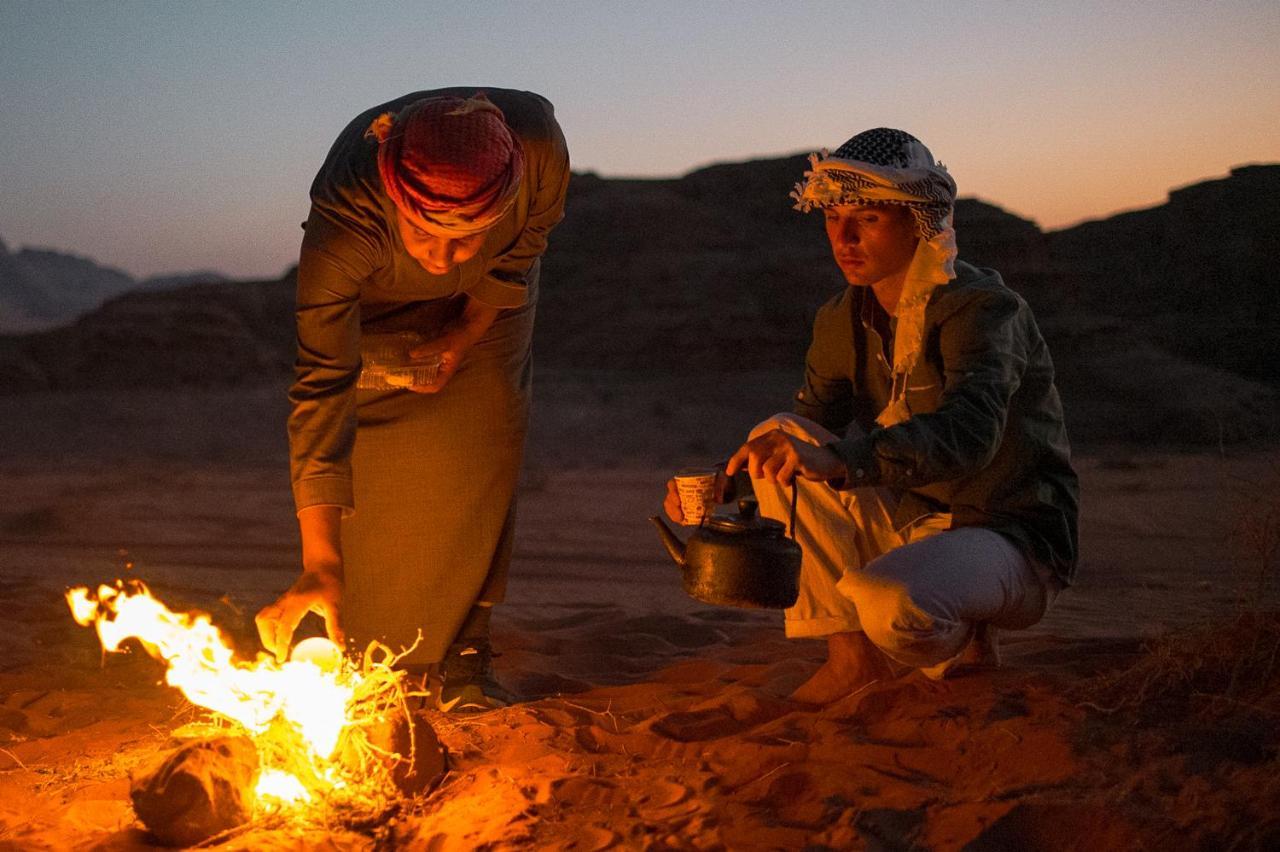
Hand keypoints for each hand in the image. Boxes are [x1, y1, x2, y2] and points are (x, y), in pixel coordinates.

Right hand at [255, 566, 344, 662]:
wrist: (323, 565)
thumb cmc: (330, 583)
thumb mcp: (336, 604)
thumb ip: (336, 626)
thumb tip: (340, 648)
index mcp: (297, 602)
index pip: (284, 626)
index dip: (281, 644)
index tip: (281, 659)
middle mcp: (285, 601)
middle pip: (264, 621)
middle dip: (268, 639)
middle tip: (280, 653)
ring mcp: (282, 600)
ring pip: (263, 617)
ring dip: (266, 633)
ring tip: (279, 645)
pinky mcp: (283, 601)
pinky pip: (269, 615)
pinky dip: (271, 627)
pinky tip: (283, 635)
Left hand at [406, 328, 475, 393]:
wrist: (468, 325)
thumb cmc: (460, 336)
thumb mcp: (444, 343)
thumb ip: (429, 348)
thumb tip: (411, 354)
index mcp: (447, 370)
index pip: (435, 386)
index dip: (422, 388)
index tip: (409, 384)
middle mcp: (444, 368)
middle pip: (429, 380)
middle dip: (416, 380)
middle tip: (403, 377)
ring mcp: (441, 360)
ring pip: (427, 370)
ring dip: (416, 371)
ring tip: (403, 368)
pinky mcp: (438, 352)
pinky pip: (426, 360)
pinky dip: (418, 359)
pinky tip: (409, 355)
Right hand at [662, 471, 731, 522]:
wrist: (716, 483)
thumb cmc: (715, 478)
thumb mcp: (720, 478)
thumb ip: (720, 486)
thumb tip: (718, 500)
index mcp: (683, 477)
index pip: (672, 484)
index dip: (672, 492)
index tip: (679, 501)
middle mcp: (678, 487)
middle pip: (669, 496)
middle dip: (673, 507)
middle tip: (680, 515)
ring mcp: (678, 496)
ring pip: (670, 505)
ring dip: (673, 513)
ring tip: (681, 520)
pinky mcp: (681, 505)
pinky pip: (674, 511)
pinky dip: (676, 517)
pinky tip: (682, 522)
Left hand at [725, 428, 843, 485]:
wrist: (827, 461)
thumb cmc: (798, 461)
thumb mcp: (778, 456)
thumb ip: (761, 459)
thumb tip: (738, 467)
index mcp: (772, 436)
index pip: (748, 447)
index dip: (736, 460)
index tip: (729, 472)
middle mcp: (779, 438)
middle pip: (755, 459)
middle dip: (757, 473)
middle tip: (768, 476)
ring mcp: (789, 447)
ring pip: (768, 471)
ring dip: (773, 479)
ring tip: (783, 476)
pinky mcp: (798, 458)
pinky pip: (781, 477)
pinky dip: (785, 482)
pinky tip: (792, 477)